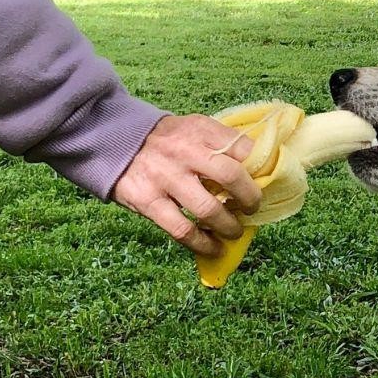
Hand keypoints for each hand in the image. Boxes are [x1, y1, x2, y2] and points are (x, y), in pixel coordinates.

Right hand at [112, 115, 262, 256]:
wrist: (111, 140)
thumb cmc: (166, 140)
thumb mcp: (193, 129)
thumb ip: (221, 146)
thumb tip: (258, 174)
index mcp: (201, 130)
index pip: (244, 149)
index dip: (262, 170)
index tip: (266, 184)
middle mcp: (184, 151)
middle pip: (232, 177)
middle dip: (250, 198)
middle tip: (252, 209)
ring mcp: (165, 177)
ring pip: (209, 209)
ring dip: (229, 227)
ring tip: (234, 231)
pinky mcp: (147, 200)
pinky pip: (182, 230)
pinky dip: (203, 244)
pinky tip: (213, 248)